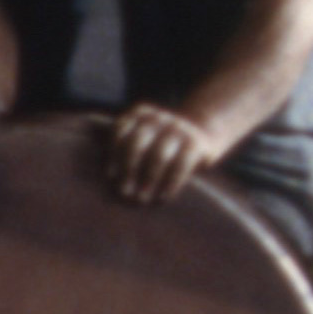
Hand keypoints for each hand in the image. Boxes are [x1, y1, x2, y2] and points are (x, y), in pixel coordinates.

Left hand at [98, 104, 219, 204]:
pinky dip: (170, 183)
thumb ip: (125, 149)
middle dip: (129, 169)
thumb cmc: (161, 143)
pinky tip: (163, 198)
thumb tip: (108, 179)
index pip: (120, 131)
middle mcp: (158, 118)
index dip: (114, 154)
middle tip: (124, 192)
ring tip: (141, 199)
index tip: (111, 176)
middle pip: (137, 143)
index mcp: (140, 114)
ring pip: (159, 156)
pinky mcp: (195, 143)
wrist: (204, 133)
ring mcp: (179, 128)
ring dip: (148, 179)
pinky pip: (181, 165)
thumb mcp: (144, 137)